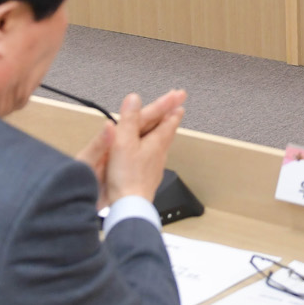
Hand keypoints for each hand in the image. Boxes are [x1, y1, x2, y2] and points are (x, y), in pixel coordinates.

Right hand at [102, 90, 186, 205]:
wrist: (130, 206)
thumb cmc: (127, 176)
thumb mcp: (124, 142)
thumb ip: (129, 119)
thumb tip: (134, 98)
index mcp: (156, 142)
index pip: (168, 121)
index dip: (172, 108)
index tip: (179, 99)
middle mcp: (159, 154)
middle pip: (168, 133)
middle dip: (171, 120)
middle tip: (176, 110)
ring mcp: (155, 167)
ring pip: (162, 146)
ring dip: (164, 135)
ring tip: (164, 130)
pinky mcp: (147, 179)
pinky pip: (153, 160)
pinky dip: (153, 151)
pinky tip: (149, 155)